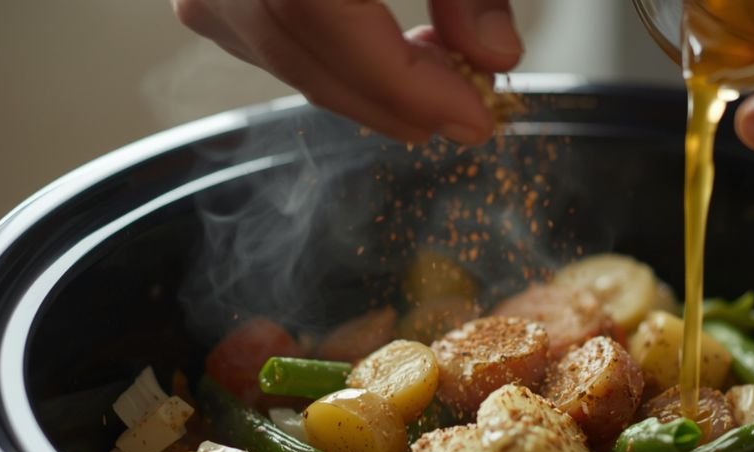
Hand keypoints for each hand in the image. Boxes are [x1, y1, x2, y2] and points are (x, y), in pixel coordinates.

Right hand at [171, 0, 522, 144]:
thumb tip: (494, 56)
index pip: (333, 30)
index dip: (408, 87)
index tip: (473, 119)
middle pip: (302, 53)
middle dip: (391, 99)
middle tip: (464, 113)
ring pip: (281, 53)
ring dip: (362, 82)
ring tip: (434, 76)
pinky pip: (258, 37)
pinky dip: (325, 56)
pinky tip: (380, 52)